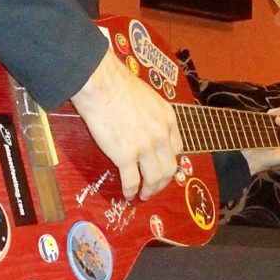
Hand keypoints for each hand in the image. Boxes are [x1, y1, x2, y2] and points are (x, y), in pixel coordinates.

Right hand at [71, 50, 181, 199]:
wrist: (102, 84)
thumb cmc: (118, 84)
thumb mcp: (148, 97)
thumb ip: (151, 114)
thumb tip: (144, 123)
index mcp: (168, 119)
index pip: (177, 148)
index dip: (170, 161)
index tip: (164, 167)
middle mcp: (161, 135)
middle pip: (169, 168)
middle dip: (163, 182)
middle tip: (155, 187)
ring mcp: (145, 147)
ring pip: (154, 178)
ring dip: (150, 190)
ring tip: (143, 195)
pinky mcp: (125, 156)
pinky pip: (132, 180)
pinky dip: (131, 191)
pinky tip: (128, 194)